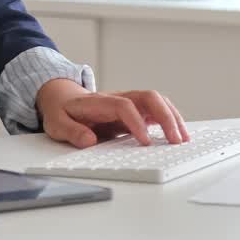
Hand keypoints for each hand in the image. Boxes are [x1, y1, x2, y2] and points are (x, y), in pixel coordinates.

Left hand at [35, 78, 189, 148]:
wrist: (62, 99)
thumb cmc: (61, 112)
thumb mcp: (56, 123)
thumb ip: (71, 131)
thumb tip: (89, 141)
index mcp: (99, 101)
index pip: (124, 106)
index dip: (137, 122)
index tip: (145, 142)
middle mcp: (118, 97)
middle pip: (148, 97)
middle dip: (165, 117)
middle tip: (175, 140)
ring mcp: (128, 102)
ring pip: (156, 102)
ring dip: (172, 117)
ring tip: (183, 139)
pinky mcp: (134, 110)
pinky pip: (156, 110)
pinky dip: (169, 120)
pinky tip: (177, 134)